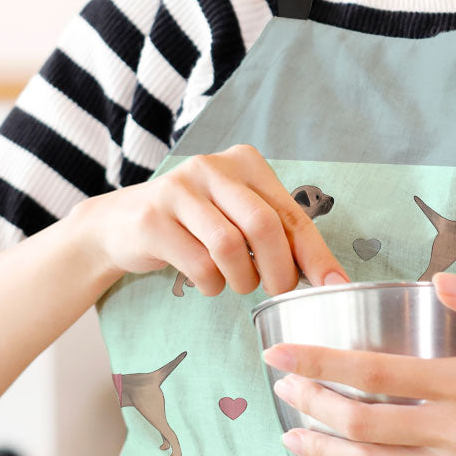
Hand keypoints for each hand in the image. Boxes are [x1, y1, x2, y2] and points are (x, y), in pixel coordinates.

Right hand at [69, 144, 350, 296]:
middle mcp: (212, 168)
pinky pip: (199, 264)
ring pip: (230, 247)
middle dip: (279, 271)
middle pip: (264, 226)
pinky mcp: (153, 219)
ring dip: (242, 280)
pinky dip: (212, 285)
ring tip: (237, 284)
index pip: (291, 213)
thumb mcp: (237, 217)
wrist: (120, 224)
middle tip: (277, 292)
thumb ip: (278, 234)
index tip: (335, 285)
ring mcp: (179, 190)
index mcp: (244, 163)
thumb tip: (330, 277)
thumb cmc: (194, 225)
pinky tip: (207, 282)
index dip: (316, 254)